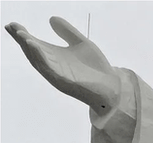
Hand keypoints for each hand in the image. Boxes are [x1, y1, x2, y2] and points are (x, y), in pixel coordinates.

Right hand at [5, 16, 120, 112]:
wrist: (113, 86)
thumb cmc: (96, 68)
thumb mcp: (82, 44)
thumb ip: (67, 32)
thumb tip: (51, 18)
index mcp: (55, 57)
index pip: (35, 44)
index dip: (23, 35)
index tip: (12, 24)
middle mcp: (53, 66)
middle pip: (33, 53)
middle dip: (22, 40)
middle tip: (12, 27)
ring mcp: (58, 75)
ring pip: (40, 62)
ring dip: (30, 49)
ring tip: (23, 36)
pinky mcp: (66, 82)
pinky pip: (51, 70)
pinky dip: (43, 59)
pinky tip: (38, 48)